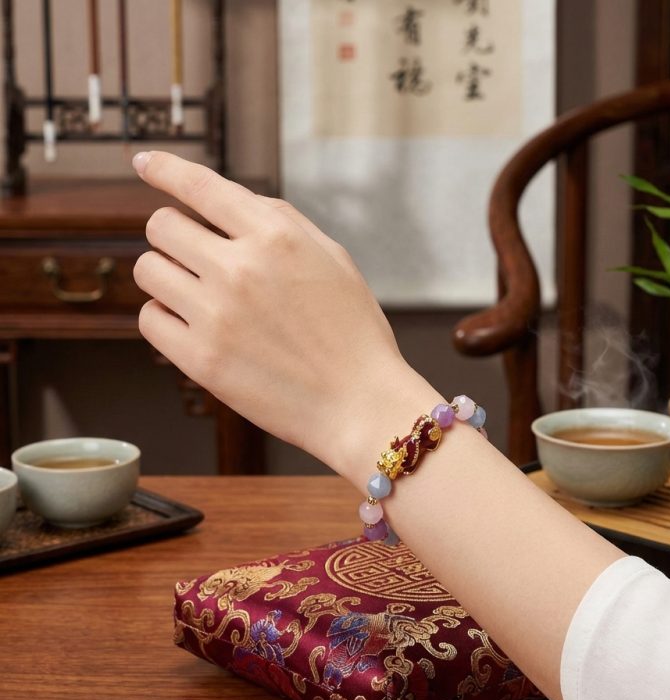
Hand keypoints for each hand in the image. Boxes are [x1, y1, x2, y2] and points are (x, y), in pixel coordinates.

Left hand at [132, 151, 437, 478]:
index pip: (200, 186)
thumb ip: (282, 222)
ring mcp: (216, 315)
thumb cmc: (354, 334)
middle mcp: (240, 268)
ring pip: (147, 268)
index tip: (145, 162)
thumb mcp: (334, 259)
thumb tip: (232, 201)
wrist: (359, 403)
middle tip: (197, 257)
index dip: (165, 168)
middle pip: (162, 225)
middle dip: (175, 235)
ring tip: (197, 293)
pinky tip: (193, 325)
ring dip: (167, 274)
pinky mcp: (200, 359)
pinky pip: (149, 318)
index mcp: (277, 237)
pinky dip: (165, 316)